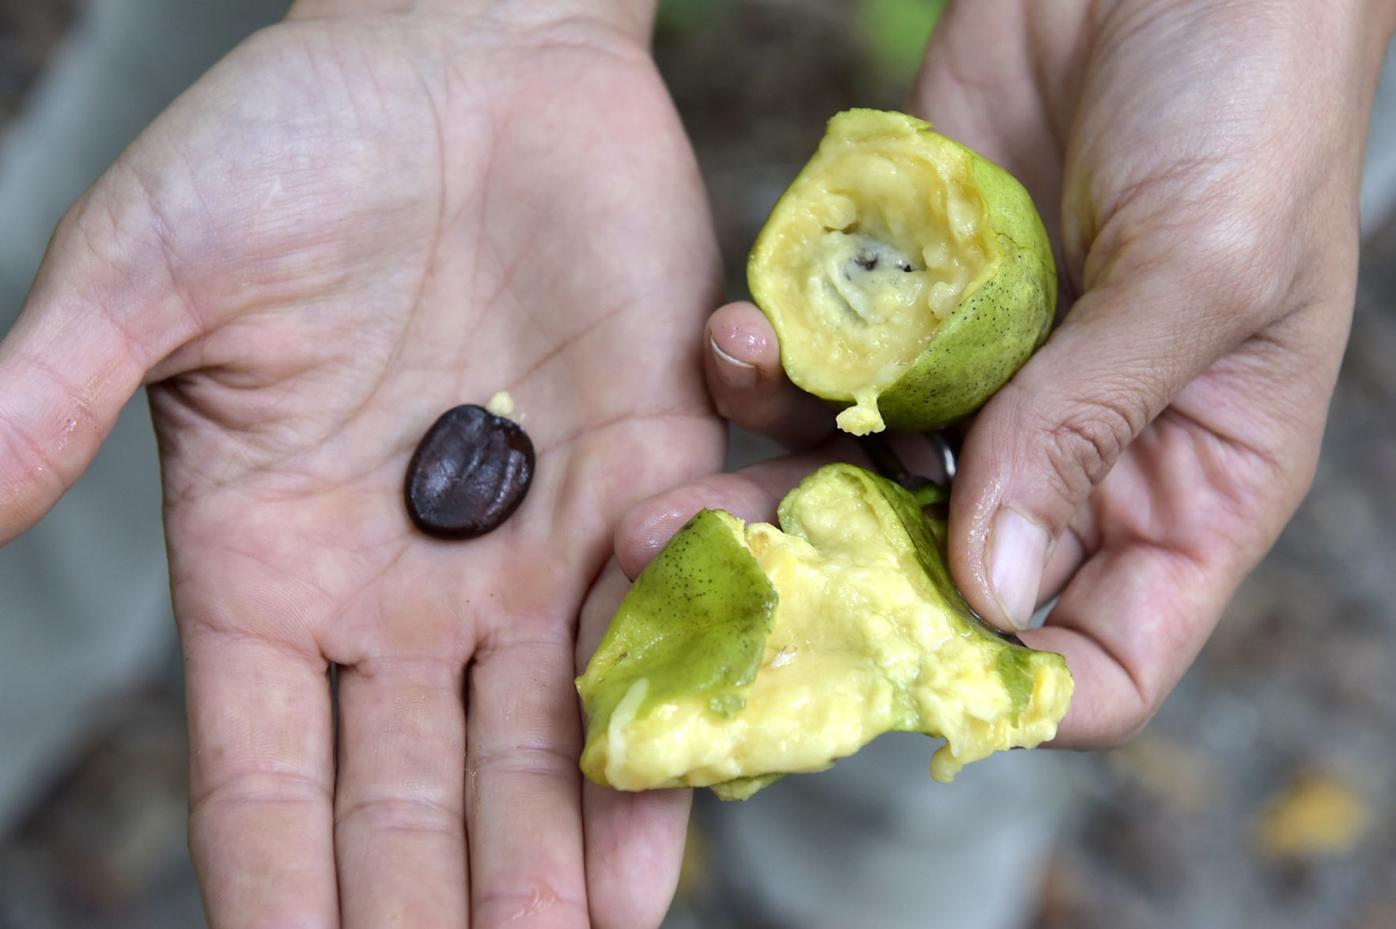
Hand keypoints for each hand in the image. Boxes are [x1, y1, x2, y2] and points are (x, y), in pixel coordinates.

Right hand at [0, 2, 717, 925]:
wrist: (468, 55)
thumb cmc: (293, 141)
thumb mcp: (149, 268)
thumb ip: (51, 397)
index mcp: (267, 560)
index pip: (263, 769)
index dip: (285, 882)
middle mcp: (403, 580)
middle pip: (419, 786)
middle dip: (445, 900)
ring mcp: (530, 536)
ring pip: (546, 732)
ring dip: (566, 847)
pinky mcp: (645, 469)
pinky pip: (663, 607)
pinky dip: (674, 701)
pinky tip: (685, 800)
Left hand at [691, 0, 1394, 745]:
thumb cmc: (1247, 94)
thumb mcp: (1203, 268)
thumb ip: (1092, 424)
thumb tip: (993, 590)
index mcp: (1187, 486)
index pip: (1103, 659)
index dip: (1011, 689)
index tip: (894, 669)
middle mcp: (1074, 454)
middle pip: (951, 588)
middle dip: (840, 601)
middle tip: (725, 600)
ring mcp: (982, 380)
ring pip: (863, 486)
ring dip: (773, 491)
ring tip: (679, 492)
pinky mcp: (907, 304)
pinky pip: (826, 369)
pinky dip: (774, 369)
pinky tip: (736, 340)